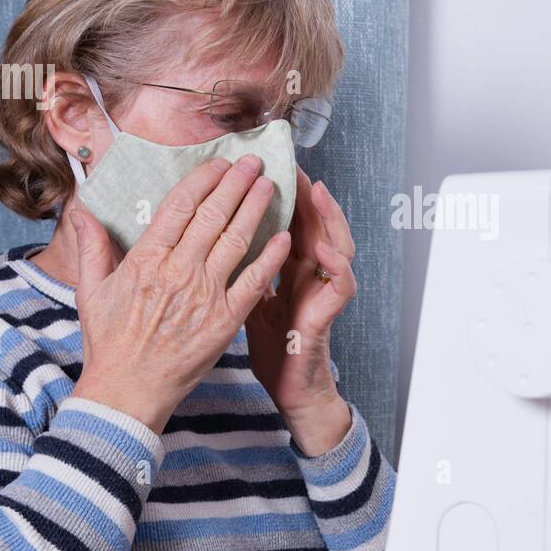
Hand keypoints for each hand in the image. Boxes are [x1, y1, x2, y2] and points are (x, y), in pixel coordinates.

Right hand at [69, 155, 290, 433]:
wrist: (128, 391)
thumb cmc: (109, 343)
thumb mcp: (90, 292)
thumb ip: (91, 248)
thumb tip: (81, 211)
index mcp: (146, 260)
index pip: (180, 206)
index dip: (203, 180)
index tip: (219, 163)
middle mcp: (178, 272)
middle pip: (213, 215)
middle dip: (236, 183)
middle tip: (253, 162)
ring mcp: (204, 296)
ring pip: (236, 240)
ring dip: (256, 209)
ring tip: (269, 186)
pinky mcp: (225, 321)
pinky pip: (253, 282)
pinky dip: (270, 257)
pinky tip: (283, 236)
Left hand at [246, 168, 356, 455]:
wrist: (288, 386)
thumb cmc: (271, 344)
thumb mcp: (249, 298)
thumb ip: (240, 267)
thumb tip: (209, 237)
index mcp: (289, 266)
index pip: (288, 220)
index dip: (281, 194)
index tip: (264, 168)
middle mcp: (311, 273)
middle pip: (314, 223)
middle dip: (305, 193)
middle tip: (292, 164)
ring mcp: (323, 291)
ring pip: (337, 243)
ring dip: (329, 217)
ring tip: (318, 191)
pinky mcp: (329, 314)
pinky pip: (341, 285)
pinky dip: (337, 264)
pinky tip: (326, 248)